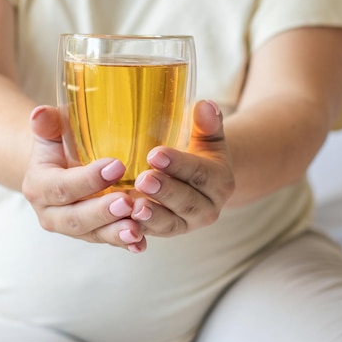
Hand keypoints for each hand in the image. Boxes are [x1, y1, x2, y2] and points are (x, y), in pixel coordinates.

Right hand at [22, 106, 146, 252]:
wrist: (59, 167)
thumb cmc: (60, 142)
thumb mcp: (52, 130)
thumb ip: (47, 123)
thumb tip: (40, 113)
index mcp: (39, 185)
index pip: (62, 186)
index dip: (88, 179)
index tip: (117, 166)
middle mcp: (51, 213)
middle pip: (75, 218)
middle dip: (102, 212)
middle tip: (128, 202)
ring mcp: (72, 228)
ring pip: (93, 234)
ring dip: (115, 233)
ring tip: (137, 230)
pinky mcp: (91, 235)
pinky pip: (108, 241)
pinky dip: (125, 244)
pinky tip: (141, 244)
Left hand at [131, 100, 234, 236]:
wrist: (200, 184)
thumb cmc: (199, 153)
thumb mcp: (208, 139)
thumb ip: (207, 124)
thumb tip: (205, 105)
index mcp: (219, 182)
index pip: (199, 172)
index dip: (178, 164)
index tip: (155, 153)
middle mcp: (207, 209)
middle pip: (186, 201)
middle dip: (164, 192)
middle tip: (142, 179)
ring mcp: (186, 225)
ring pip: (169, 224)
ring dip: (151, 217)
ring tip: (133, 207)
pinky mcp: (165, 234)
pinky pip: (152, 236)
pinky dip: (138, 233)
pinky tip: (122, 226)